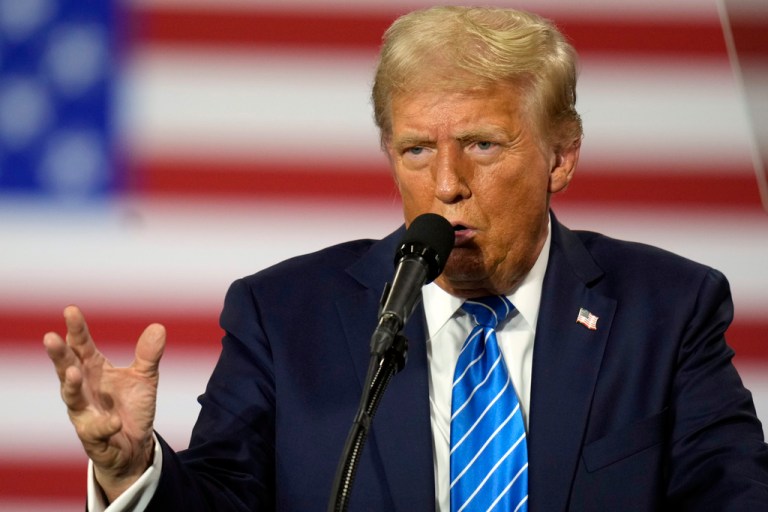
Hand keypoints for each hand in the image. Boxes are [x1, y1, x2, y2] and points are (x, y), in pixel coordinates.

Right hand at [43, 305, 165, 501]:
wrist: (135, 445)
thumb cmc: (131, 406)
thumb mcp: (145, 377)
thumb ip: (148, 354)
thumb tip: (158, 327)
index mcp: (94, 370)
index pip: (81, 347)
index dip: (76, 330)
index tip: (71, 310)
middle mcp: (84, 389)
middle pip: (67, 368)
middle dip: (59, 355)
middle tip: (51, 338)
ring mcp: (84, 413)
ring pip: (72, 398)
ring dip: (71, 386)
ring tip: (73, 372)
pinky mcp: (93, 437)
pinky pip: (97, 431)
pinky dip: (105, 425)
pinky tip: (114, 420)